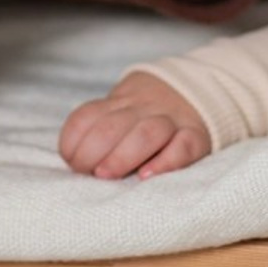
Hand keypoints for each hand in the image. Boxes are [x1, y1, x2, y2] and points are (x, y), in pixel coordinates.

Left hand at [58, 71, 211, 180]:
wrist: (189, 91)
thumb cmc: (142, 117)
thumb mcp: (117, 112)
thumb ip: (96, 131)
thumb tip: (74, 163)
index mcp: (117, 103)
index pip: (87, 117)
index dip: (73, 142)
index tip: (72, 162)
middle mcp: (143, 109)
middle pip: (113, 126)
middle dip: (93, 151)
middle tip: (90, 173)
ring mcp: (171, 122)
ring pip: (147, 133)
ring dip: (122, 156)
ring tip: (107, 175)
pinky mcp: (195, 137)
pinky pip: (183, 146)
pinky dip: (165, 162)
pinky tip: (147, 176)